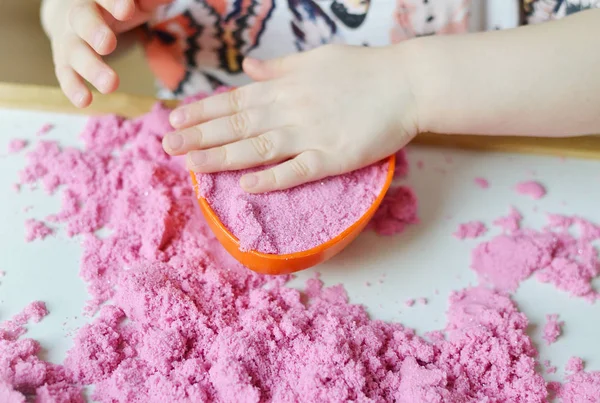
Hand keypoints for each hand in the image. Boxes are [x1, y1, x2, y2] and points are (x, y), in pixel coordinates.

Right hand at [45, 0, 169, 106]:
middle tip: (107, 45)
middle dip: (94, 31)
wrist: (73, 14)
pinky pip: (65, 74)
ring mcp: (69, 38)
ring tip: (110, 85)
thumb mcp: (134, 2)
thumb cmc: (114, 7)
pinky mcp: (64, 61)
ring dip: (91, 68)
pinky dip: (73, 87)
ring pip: (75, 50)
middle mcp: (78, 14)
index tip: (127, 10)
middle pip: (82, 19)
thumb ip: (150, 1)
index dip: (114, 2)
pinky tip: (84, 102)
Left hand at [163, 44, 419, 192]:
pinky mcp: (333, 157)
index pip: (235, 99)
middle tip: (167, 145)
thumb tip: (247, 68)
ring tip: (190, 165)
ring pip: (257, 146)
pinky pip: (296, 170)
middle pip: (237, 124)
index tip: (176, 119)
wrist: (408, 83)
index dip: (203, 111)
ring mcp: (310, 134)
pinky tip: (244, 185)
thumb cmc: (364, 69)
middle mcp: (290, 109)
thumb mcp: (316, 59)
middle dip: (199, 135)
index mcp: (285, 86)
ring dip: (221, 156)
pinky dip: (270, 178)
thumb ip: (279, 68)